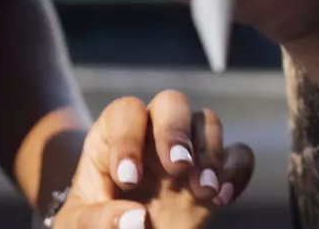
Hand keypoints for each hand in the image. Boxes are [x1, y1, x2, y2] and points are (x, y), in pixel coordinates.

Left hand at [57, 91, 253, 227]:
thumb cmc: (91, 225)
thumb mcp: (79, 224)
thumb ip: (97, 220)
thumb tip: (137, 220)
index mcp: (114, 138)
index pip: (126, 113)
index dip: (128, 140)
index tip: (129, 182)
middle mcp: (153, 137)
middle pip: (172, 102)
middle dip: (177, 131)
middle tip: (177, 168)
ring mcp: (187, 155)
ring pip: (207, 122)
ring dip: (209, 153)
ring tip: (203, 191)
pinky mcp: (213, 177)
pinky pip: (239, 156)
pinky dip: (235, 172)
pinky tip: (221, 198)